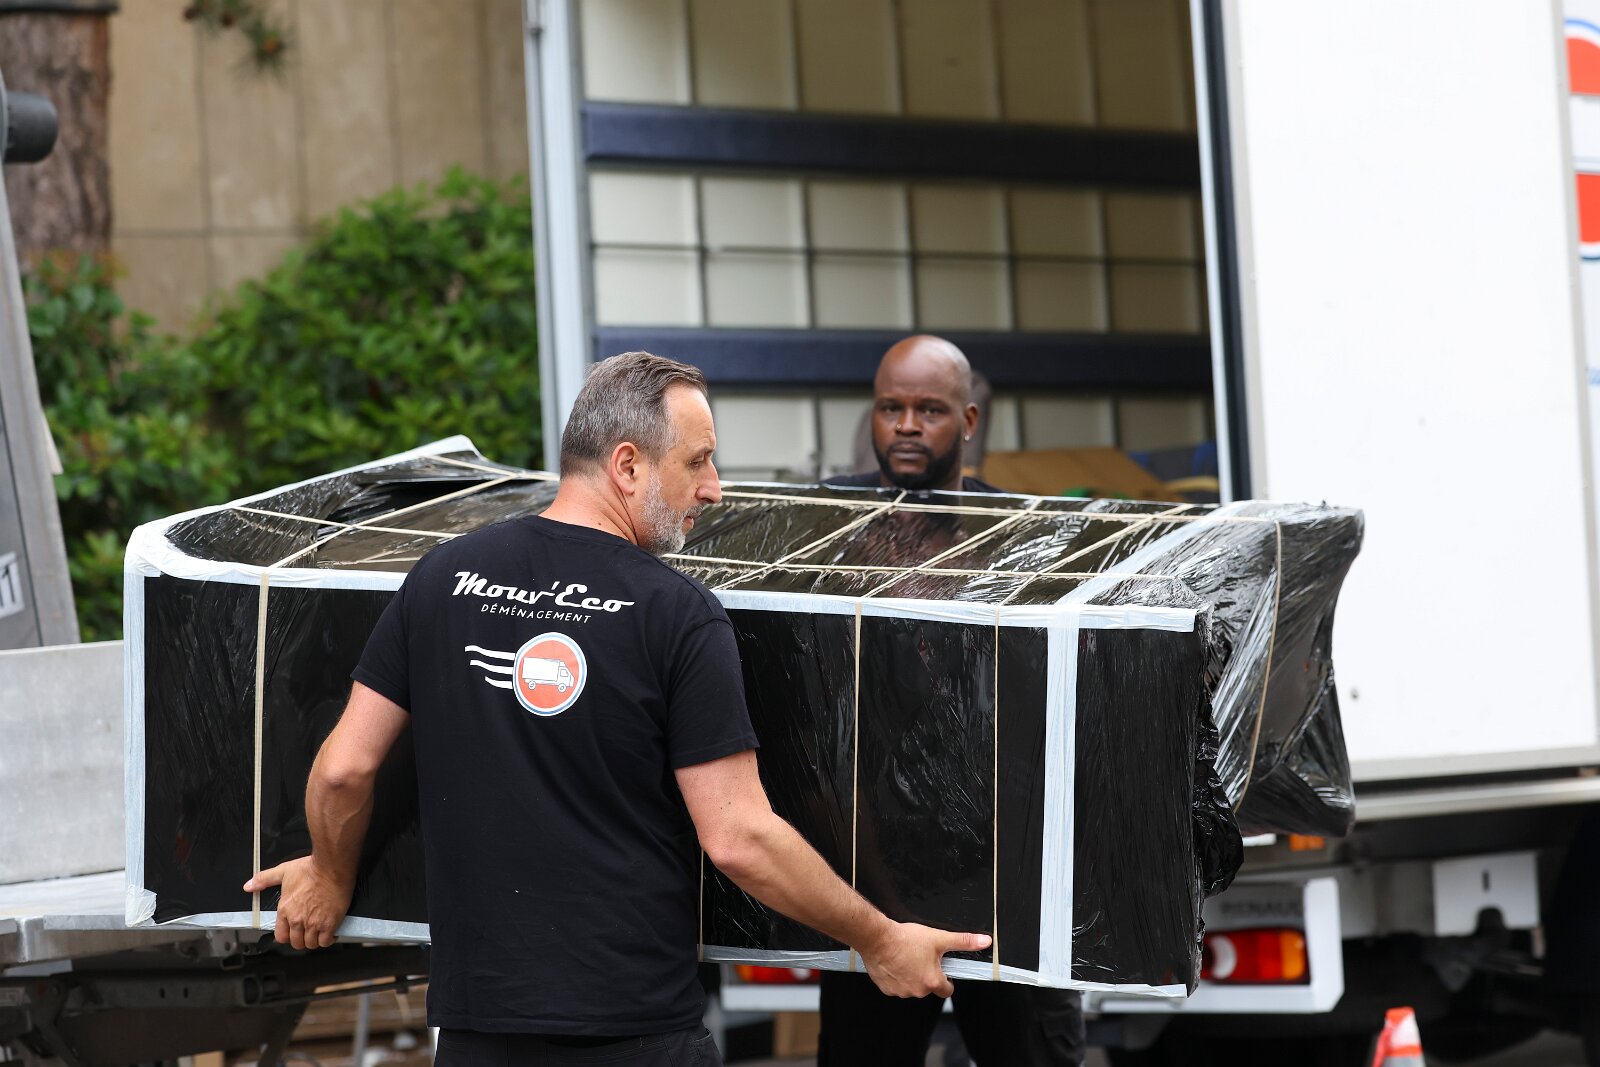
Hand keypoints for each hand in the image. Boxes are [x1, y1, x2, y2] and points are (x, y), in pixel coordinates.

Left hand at [243, 856, 351, 949]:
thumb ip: (264, 879)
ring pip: (311, 944)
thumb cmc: (311, 869)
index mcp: (285, 910)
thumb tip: (249, 885)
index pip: (281, 936)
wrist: (332, 867)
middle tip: (308, 932)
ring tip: (320, 932)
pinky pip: (326, 941)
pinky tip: (331, 932)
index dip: (288, 936)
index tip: (293, 932)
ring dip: (315, 940)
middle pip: (297, 943)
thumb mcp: (284, 871)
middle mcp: (298, 919)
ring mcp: (313, 923)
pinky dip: (329, 939)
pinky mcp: (329, 924)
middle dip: (302, 939)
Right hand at [858, 922, 991, 997]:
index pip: (947, 990)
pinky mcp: (886, 989)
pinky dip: (897, 977)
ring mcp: (901, 992)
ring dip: (911, 977)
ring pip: (911, 987)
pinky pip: (896, 986)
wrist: (877, 938)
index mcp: (932, 981)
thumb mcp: (939, 938)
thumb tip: (984, 942)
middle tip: (922, 958)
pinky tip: (895, 963)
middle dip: (927, 975)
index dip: (946, 980)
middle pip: (928, 988)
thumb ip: (963, 941)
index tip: (941, 969)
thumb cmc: (905, 938)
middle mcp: (917, 991)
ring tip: (907, 958)